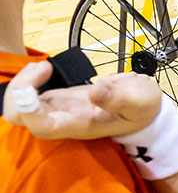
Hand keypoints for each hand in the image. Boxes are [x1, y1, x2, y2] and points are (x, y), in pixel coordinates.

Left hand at [3, 61, 162, 139]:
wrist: (144, 109)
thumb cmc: (144, 107)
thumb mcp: (141, 99)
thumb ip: (119, 96)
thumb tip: (95, 90)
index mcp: (80, 124)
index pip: (41, 125)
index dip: (30, 107)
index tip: (39, 83)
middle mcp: (63, 120)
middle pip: (19, 117)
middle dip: (19, 92)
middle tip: (43, 68)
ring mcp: (57, 110)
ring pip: (18, 107)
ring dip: (21, 84)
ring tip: (43, 66)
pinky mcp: (57, 100)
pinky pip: (28, 96)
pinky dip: (28, 80)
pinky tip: (44, 68)